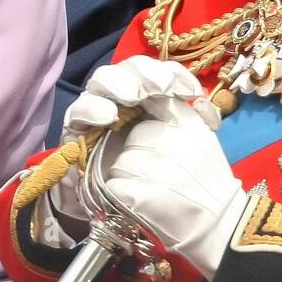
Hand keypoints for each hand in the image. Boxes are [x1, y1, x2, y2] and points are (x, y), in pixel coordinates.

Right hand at [55, 56, 219, 222]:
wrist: (117, 212)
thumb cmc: (151, 178)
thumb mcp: (176, 150)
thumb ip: (192, 127)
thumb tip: (206, 109)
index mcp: (147, 100)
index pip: (158, 73)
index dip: (174, 74)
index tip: (191, 92)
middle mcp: (121, 100)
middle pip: (128, 70)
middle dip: (145, 73)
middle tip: (160, 88)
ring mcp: (97, 112)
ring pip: (101, 82)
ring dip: (118, 83)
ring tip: (131, 96)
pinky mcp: (76, 130)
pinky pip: (78, 111)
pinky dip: (91, 108)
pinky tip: (107, 116)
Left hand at [100, 94, 246, 279]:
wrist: (220, 226)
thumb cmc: (211, 183)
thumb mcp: (204, 137)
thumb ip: (181, 115)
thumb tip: (154, 98)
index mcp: (187, 124)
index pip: (153, 104)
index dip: (148, 122)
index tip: (152, 139)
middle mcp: (168, 141)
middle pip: (132, 137)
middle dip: (137, 152)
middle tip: (156, 173)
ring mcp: (151, 167)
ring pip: (119, 162)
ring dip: (127, 175)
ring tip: (150, 189)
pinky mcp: (136, 193)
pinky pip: (114, 185)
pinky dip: (122, 195)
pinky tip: (141, 202)